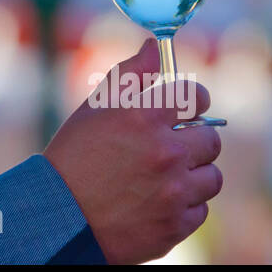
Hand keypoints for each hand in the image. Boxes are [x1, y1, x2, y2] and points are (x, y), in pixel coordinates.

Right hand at [42, 38, 222, 263]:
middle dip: (193, 140)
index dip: (192, 101)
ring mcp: (174, 191)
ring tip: (164, 178)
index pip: (196, 97)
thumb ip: (130, 74)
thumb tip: (154, 47)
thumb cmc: (75, 156)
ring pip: (212, 177)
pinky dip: (185, 206)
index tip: (185, 109)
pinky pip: (201, 209)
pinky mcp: (176, 224)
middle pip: (210, 138)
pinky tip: (158, 201)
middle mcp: (166, 151)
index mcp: (145, 116)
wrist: (59, 217)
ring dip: (194, 175)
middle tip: (170, 147)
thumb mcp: (96, 107)